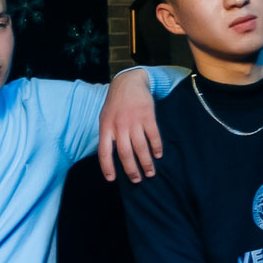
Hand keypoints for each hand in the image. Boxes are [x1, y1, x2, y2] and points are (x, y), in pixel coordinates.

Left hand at [98, 68, 163, 182]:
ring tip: (150, 173)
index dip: (107, 167)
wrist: (128, 82)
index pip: (104, 152)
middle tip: (137, 180)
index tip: (111, 179)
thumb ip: (107, 135)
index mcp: (106, 127)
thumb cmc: (115, 104)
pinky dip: (156, 147)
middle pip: (125, 153)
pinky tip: (158, 155)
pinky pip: (153, 135)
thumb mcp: (104, 118)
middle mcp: (119, 126)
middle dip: (131, 169)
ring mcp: (134, 121)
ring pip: (140, 147)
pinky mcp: (147, 116)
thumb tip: (110, 156)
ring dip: (146, 162)